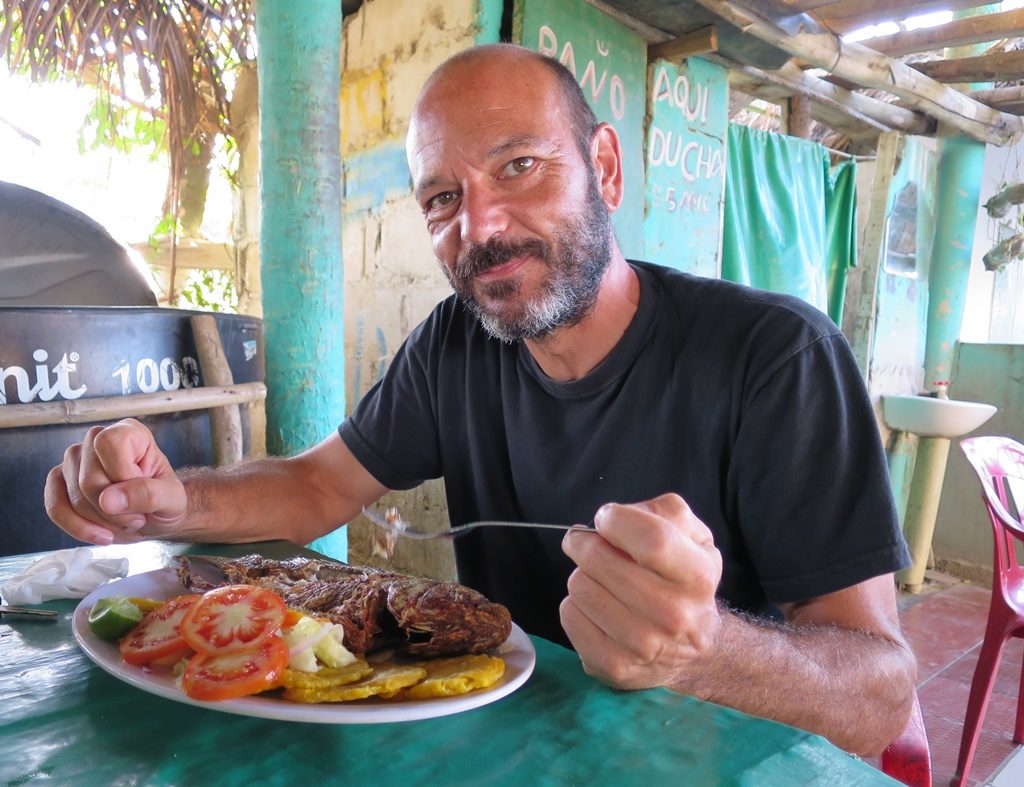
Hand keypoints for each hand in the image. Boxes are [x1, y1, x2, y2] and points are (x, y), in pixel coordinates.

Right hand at [44, 418, 187, 544]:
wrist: (154, 515)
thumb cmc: (165, 500)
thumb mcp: (173, 499)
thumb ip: (149, 494)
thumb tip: (107, 500)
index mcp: (129, 432)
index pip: (109, 444)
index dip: (122, 475)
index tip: (142, 493)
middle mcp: (96, 439)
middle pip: (89, 479)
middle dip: (114, 510)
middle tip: (138, 516)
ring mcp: (74, 460)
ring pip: (74, 498)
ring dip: (101, 521)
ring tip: (124, 520)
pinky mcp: (59, 481)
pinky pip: (55, 508)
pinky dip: (78, 528)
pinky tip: (101, 534)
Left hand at [559, 493, 723, 690]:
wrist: (694, 650)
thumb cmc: (685, 582)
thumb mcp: (694, 538)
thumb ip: (665, 511)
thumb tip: (616, 515)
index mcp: (696, 577)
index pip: (651, 539)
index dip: (616, 520)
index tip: (607, 518)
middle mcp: (674, 615)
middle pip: (600, 560)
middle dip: (584, 542)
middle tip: (586, 542)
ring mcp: (642, 645)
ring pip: (579, 585)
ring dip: (582, 574)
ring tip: (600, 580)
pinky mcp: (613, 665)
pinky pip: (569, 615)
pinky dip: (576, 604)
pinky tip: (596, 607)